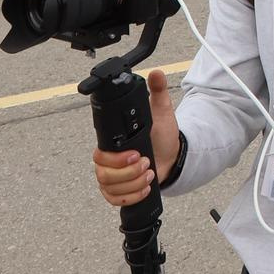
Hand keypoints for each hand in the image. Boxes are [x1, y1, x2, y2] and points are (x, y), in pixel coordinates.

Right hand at [91, 68, 179, 206]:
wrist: (172, 156)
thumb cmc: (162, 136)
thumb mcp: (162, 112)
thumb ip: (158, 92)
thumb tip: (156, 73)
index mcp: (113, 144)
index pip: (100, 154)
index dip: (116, 159)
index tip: (137, 154)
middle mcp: (109, 162)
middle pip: (103, 174)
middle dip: (127, 172)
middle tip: (146, 163)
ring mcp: (113, 178)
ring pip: (110, 188)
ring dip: (133, 183)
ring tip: (150, 173)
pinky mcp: (120, 191)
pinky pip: (115, 199)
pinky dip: (131, 196)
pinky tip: (145, 188)